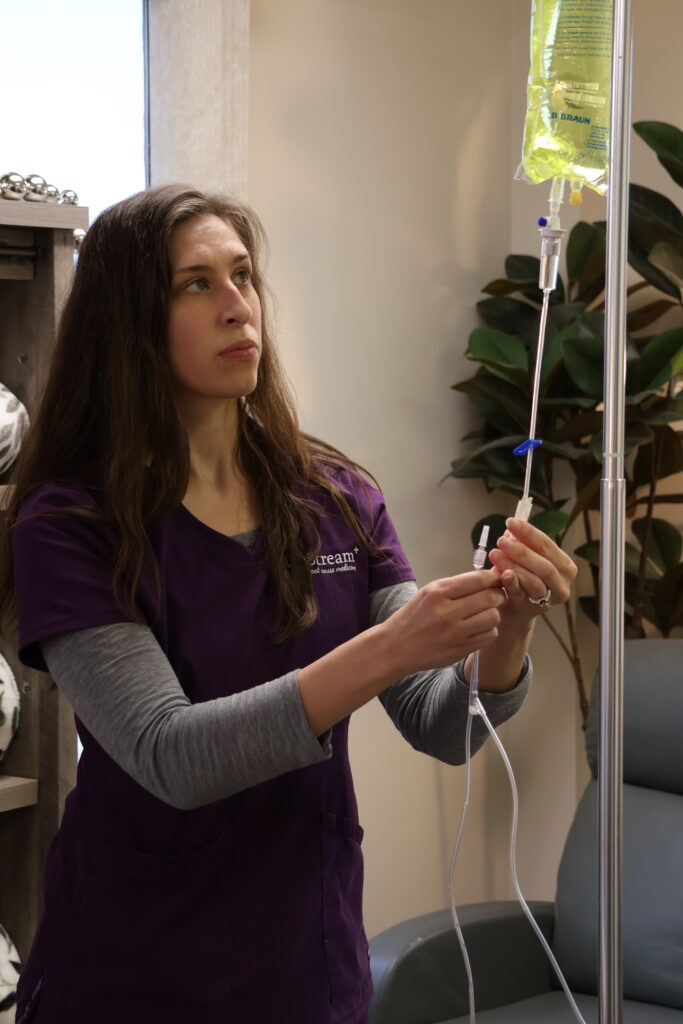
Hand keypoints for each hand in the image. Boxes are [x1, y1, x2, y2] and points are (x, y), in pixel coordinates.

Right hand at [383, 569, 506, 674]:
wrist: (395, 647)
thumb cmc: (413, 617)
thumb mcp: (428, 592)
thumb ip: (456, 585)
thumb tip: (487, 578)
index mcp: (437, 593)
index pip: (477, 579)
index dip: (494, 577)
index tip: (497, 578)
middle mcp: (446, 612)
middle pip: (490, 598)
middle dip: (498, 595)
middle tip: (495, 596)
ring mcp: (454, 633)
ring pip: (493, 618)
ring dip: (493, 614)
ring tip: (484, 613)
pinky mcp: (459, 650)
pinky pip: (489, 636)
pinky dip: (488, 631)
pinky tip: (479, 628)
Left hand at [488, 517, 576, 625]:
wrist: (513, 608)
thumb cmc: (521, 578)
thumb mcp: (523, 558)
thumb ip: (520, 544)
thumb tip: (511, 528)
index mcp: (564, 566)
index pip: (547, 545)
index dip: (529, 532)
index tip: (511, 522)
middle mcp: (561, 583)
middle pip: (545, 565)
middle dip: (522, 550)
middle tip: (502, 541)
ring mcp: (548, 598)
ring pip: (534, 580)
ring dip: (513, 565)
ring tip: (495, 554)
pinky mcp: (532, 609)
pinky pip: (522, 594)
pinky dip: (512, 582)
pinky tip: (503, 573)